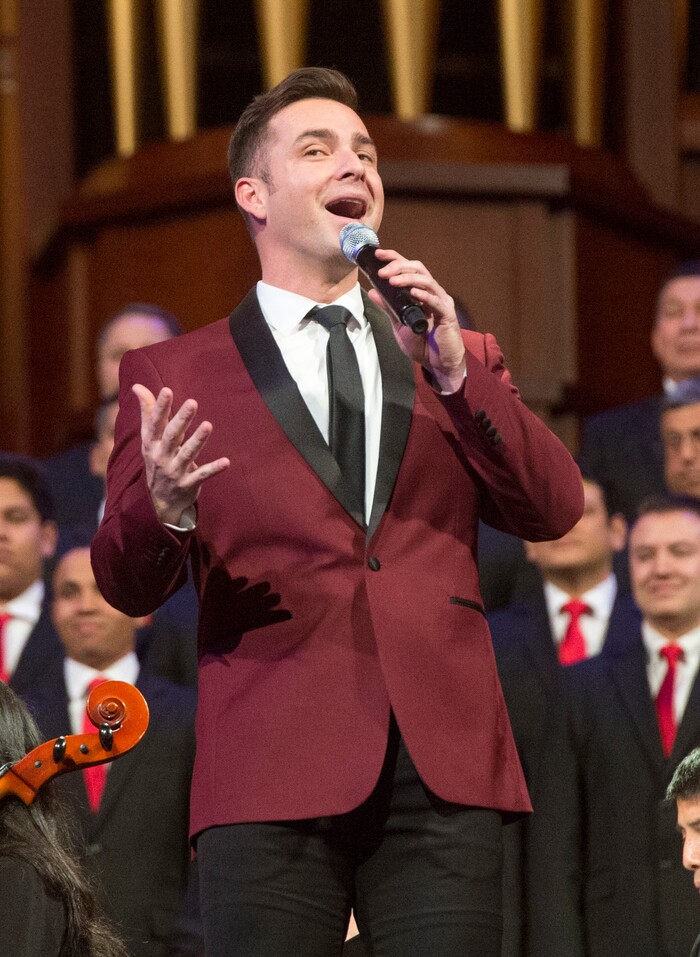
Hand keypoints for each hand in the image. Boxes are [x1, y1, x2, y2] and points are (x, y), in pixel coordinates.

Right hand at [133, 384, 229, 525]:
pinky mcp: (188, 484)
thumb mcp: (149, 439)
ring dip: (198, 440)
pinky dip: (213, 469)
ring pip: (187, 454)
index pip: (155, 423)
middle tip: (192, 403)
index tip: (167, 391)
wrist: (159, 501)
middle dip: (181, 420)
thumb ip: (147, 412)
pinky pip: (202, 475)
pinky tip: (226, 462)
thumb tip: (137, 386)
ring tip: (208, 425)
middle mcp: (161, 457)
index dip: (160, 407)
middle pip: (172, 436)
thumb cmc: (156, 460)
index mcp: (151, 443)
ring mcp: (174, 471)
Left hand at [367, 249, 465, 391]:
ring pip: (427, 281)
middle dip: (399, 267)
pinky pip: (436, 302)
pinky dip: (424, 295)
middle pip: (418, 269)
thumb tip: (373, 291)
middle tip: (383, 272)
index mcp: (421, 292)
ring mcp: (441, 302)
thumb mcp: (399, 324)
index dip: (394, 258)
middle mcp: (432, 292)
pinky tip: (413, 293)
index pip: (408, 268)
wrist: (438, 364)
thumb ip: (388, 307)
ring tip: (392, 281)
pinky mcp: (448, 315)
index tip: (378, 254)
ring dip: (408, 279)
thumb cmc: (422, 344)